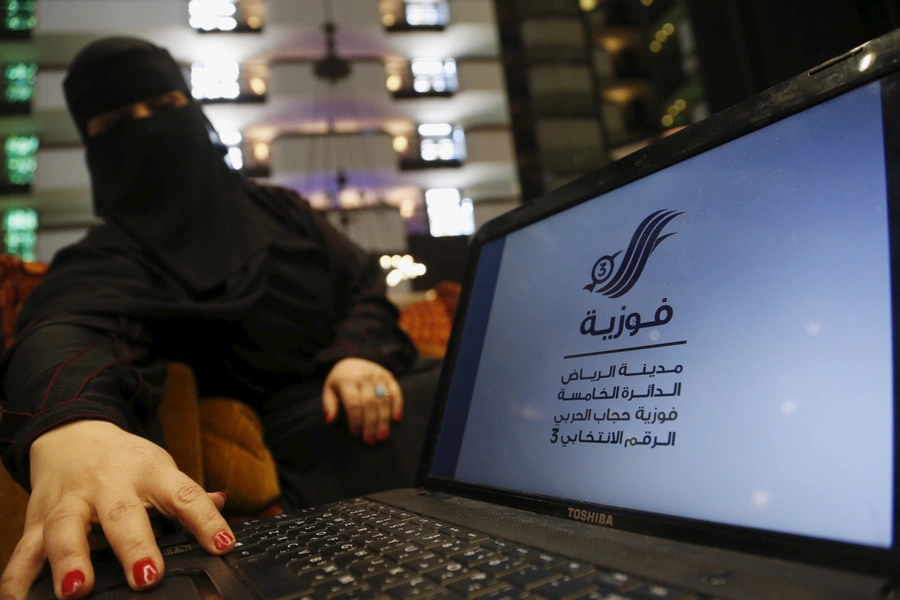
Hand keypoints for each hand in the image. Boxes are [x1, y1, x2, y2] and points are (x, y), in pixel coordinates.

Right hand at [0, 420, 232, 599]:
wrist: (74, 433)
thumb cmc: (127, 462)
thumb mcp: (163, 469)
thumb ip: (190, 496)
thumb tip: (222, 504)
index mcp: (150, 473)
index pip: (185, 495)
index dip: (206, 520)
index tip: (223, 544)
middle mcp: (109, 484)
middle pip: (121, 513)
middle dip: (133, 546)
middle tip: (146, 577)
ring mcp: (70, 500)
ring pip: (65, 527)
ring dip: (70, 559)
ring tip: (77, 591)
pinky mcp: (37, 517)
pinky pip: (23, 550)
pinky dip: (17, 577)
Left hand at [322, 358, 402, 443]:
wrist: (353, 360)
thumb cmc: (340, 380)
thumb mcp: (329, 389)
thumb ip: (329, 404)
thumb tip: (330, 420)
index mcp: (348, 380)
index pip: (354, 403)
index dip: (356, 420)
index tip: (356, 433)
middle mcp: (365, 377)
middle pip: (370, 404)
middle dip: (371, 424)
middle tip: (371, 440)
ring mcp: (378, 376)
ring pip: (384, 401)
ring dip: (384, 420)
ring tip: (382, 436)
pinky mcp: (389, 376)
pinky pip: (396, 392)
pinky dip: (397, 406)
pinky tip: (396, 419)